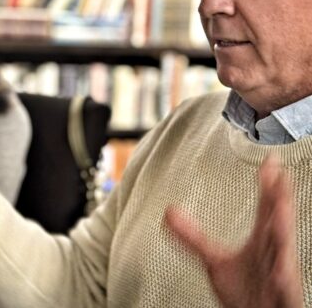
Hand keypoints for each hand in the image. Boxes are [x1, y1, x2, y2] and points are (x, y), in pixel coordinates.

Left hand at [165, 155, 302, 307]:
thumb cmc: (244, 293)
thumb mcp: (214, 262)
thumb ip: (192, 238)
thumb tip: (168, 213)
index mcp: (262, 242)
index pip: (267, 208)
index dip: (269, 186)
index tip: (269, 161)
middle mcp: (274, 255)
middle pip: (279, 223)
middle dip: (280, 200)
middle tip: (278, 175)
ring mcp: (281, 276)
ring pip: (285, 252)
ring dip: (283, 231)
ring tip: (280, 209)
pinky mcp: (284, 299)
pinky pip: (286, 289)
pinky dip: (284, 279)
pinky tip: (281, 271)